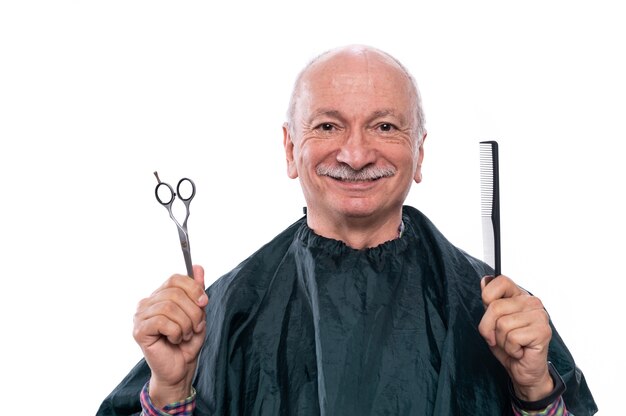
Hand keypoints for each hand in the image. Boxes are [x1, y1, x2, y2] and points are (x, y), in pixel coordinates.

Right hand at [133, 265, 207, 406]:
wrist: (181, 369)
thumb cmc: (188, 342)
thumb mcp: (198, 313)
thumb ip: (196, 291)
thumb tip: (197, 267)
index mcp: (160, 295)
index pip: (175, 279)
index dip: (193, 288)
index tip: (204, 302)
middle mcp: (147, 302)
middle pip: (174, 293)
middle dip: (193, 311)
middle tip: (196, 326)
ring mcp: (140, 316)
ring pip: (169, 307)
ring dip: (185, 324)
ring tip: (185, 335)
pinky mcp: (139, 331)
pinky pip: (162, 322)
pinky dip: (176, 332)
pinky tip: (174, 340)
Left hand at [478, 275, 553, 401]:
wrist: (522, 369)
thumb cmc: (507, 344)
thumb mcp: (491, 321)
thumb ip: (489, 301)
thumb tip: (485, 280)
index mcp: (519, 295)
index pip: (501, 281)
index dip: (488, 297)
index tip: (490, 313)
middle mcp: (532, 302)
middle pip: (495, 307)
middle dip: (488, 327)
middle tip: (498, 337)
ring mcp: (540, 315)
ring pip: (502, 324)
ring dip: (501, 340)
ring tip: (512, 344)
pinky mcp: (543, 331)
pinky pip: (512, 338)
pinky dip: (511, 349)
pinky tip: (520, 350)